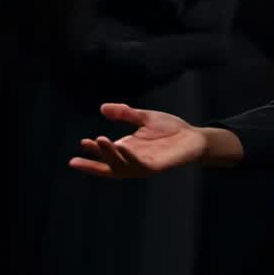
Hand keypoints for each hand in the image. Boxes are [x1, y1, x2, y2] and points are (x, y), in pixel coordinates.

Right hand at [70, 104, 209, 177]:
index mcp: (127, 148)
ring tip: (99, 140)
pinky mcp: (154, 167)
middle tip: (80, 152)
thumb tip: (102, 108)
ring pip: (120, 166)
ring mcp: (142, 164)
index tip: (82, 142)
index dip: (93, 150)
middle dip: (94, 161)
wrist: (193, 136)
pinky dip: (128, 158)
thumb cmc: (170, 129)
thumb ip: (125, 113)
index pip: (106, 153)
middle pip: (108, 165)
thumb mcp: (144, 117)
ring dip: (109, 155)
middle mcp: (132, 159)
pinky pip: (138, 165)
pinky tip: (122, 147)